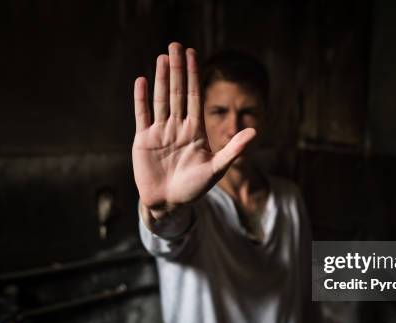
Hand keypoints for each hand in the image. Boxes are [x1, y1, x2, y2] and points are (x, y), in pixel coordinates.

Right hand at [132, 42, 255, 218]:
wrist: (169, 204)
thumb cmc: (194, 188)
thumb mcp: (216, 169)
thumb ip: (233, 150)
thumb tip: (253, 131)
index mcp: (195, 131)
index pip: (194, 97)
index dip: (193, 76)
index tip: (194, 54)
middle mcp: (178, 127)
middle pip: (177, 92)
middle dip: (177, 69)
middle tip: (176, 45)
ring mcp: (160, 132)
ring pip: (161, 99)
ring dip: (161, 78)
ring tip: (162, 57)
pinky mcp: (143, 139)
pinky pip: (142, 114)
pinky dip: (141, 98)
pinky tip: (142, 80)